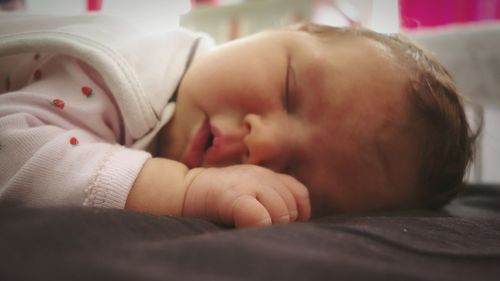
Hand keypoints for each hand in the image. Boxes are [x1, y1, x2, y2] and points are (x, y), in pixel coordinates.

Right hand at [182, 164, 310, 227]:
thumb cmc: (216, 198)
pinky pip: (259, 216)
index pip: (299, 193)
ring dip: (270, 227)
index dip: (297, 212)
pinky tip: (248, 229)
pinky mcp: (233, 196)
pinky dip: (259, 227)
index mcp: (267, 174)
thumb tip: (292, 220)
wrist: (182, 189)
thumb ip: (268, 197)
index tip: (281, 224)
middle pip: (291, 206)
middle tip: (262, 229)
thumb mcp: (247, 190)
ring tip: (251, 230)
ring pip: (280, 213)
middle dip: (282, 224)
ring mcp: (248, 184)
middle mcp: (261, 176)